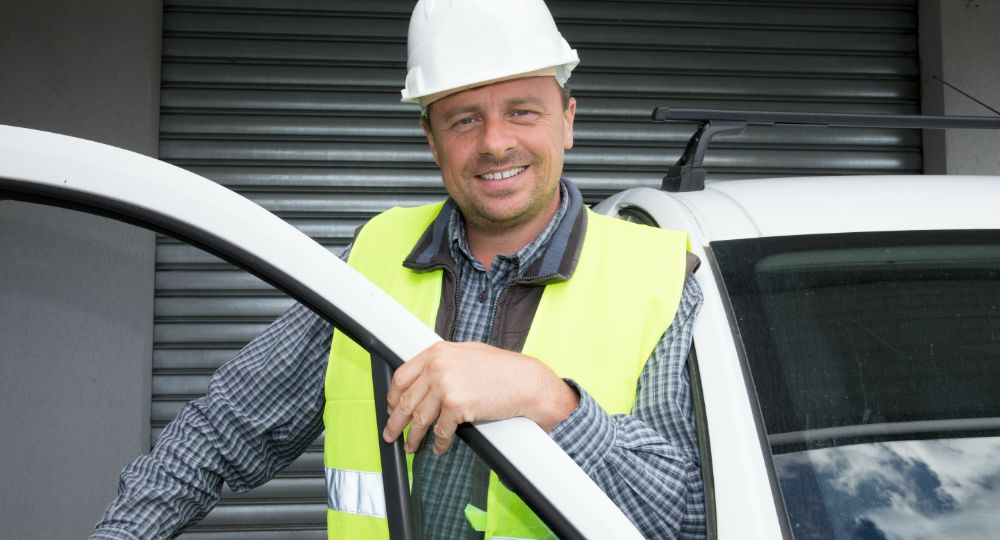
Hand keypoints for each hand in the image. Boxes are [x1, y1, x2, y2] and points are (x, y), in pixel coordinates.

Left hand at [382, 341, 578, 454]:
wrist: (525, 382)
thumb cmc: (502, 369)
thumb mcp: (466, 354)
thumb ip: (443, 362)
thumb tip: (424, 380)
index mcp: (437, 353)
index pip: (401, 377)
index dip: (392, 397)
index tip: (391, 408)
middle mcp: (437, 367)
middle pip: (405, 400)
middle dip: (395, 422)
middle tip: (391, 433)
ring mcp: (445, 386)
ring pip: (419, 419)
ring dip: (413, 437)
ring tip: (411, 446)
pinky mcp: (456, 406)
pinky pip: (440, 431)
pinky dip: (438, 443)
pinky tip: (438, 447)